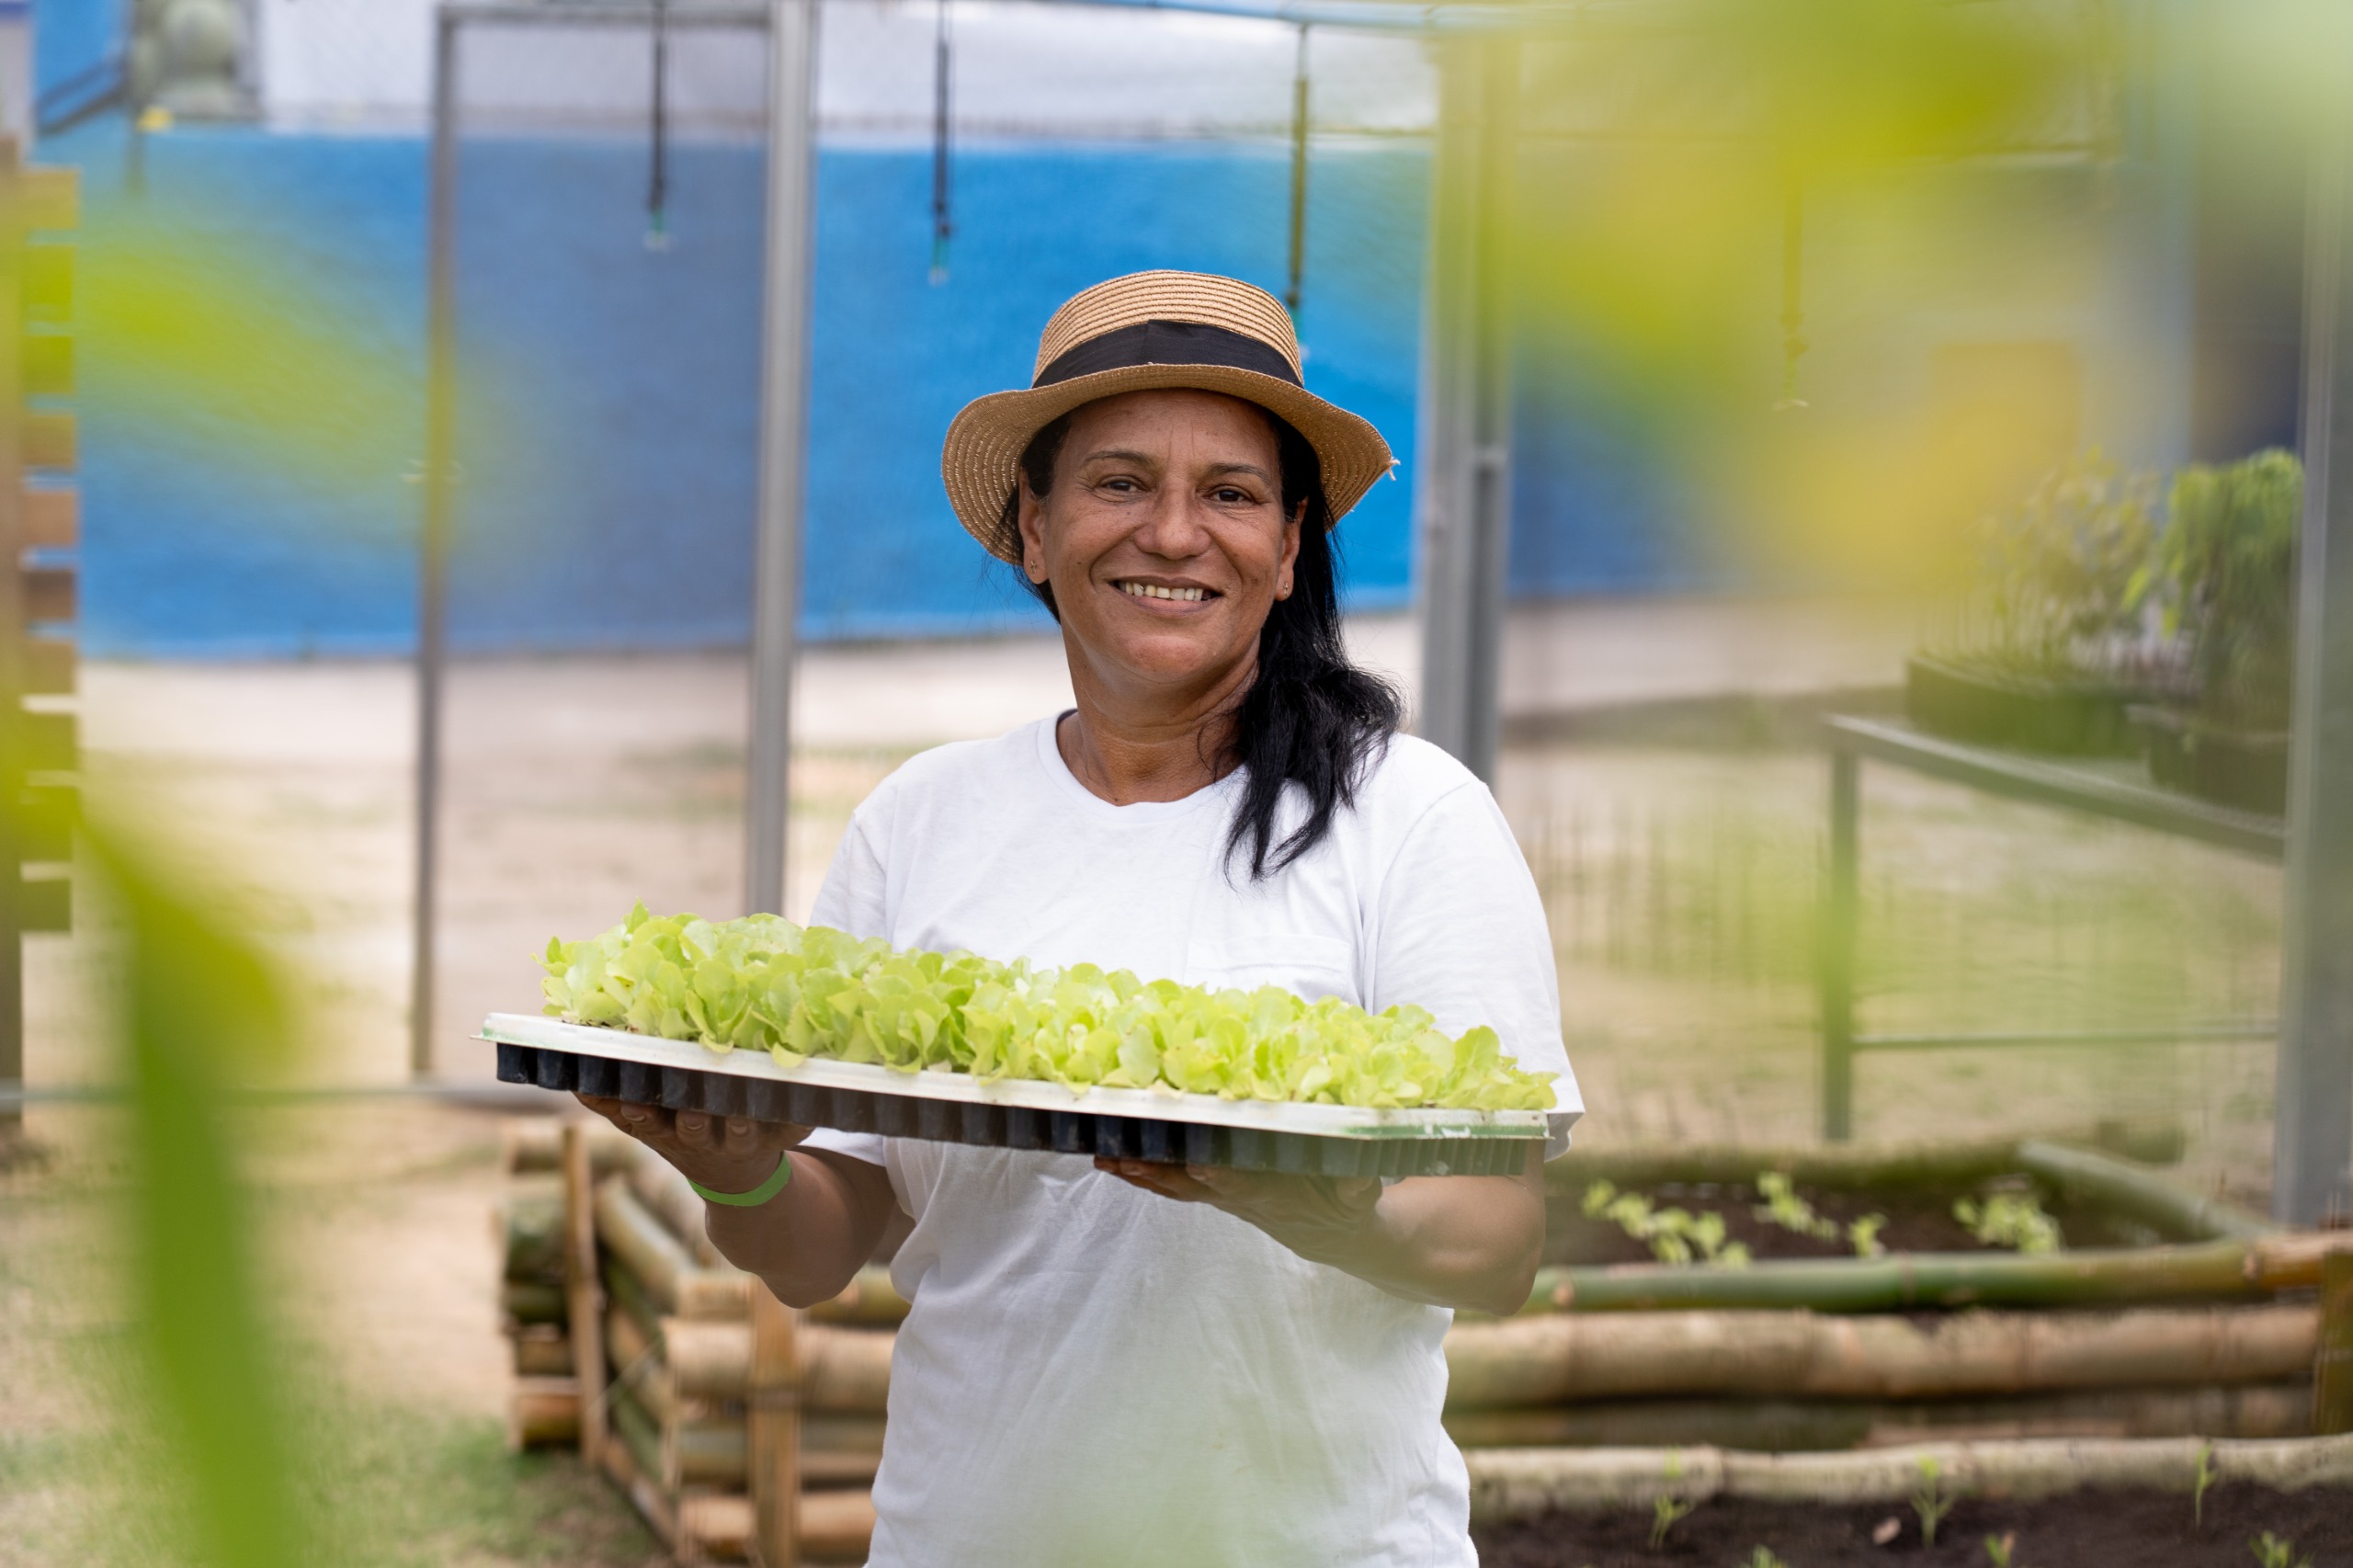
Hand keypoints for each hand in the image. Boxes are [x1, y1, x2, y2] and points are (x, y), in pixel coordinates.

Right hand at [577, 1093, 809, 1195]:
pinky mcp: (782, 1137)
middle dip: (692, 1119)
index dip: (641, 1115)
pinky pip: (796, 1127)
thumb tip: (572, 1077)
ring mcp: (745, 1142)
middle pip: (696, 1131)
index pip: (650, 1125)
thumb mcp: (648, 1128)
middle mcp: (705, 1140)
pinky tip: (810, 1107)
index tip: (634, 1103)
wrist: (741, 1183)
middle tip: (691, 1105)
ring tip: (743, 1109)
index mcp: (670, 1133)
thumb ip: (612, 1105)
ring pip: (743, 1133)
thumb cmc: (685, 1135)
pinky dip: (804, 1119)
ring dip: (742, 1124)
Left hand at [1096, 1157, 1381, 1265]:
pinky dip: (1145, 1173)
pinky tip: (1116, 1161)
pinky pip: (1174, 1184)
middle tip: (1125, 1157)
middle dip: (1160, 1172)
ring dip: (1141, 1173)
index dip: (1223, 1178)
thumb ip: (1359, 1187)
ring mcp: (1224, 1197)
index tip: (1200, 1166)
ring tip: (1104, 1157)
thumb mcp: (1362, 1197)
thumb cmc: (1348, 1206)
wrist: (1334, 1235)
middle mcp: (1241, 1198)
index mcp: (1275, 1196)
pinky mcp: (1216, 1192)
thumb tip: (1356, 1179)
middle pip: (1194, 1186)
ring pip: (1177, 1185)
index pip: (1245, 1186)